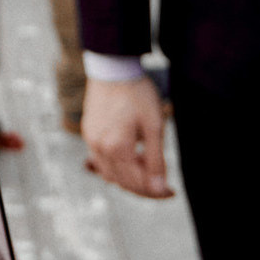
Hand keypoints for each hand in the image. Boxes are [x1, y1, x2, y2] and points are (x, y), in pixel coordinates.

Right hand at [81, 77, 172, 197]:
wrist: (113, 68)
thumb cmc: (137, 94)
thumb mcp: (154, 126)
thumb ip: (155, 159)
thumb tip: (160, 188)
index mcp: (117, 147)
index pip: (138, 183)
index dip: (157, 191)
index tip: (172, 191)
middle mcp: (99, 148)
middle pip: (123, 183)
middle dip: (145, 189)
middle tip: (164, 185)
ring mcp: (90, 141)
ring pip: (110, 175)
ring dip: (130, 179)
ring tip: (147, 168)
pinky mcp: (87, 133)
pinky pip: (101, 161)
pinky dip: (116, 167)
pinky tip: (130, 158)